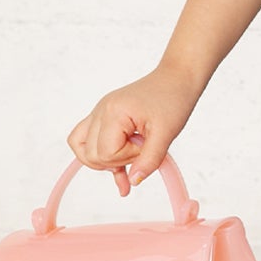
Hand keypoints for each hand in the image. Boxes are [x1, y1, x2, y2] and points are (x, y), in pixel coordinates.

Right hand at [66, 66, 199, 197]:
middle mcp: (100, 111)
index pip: (104, 153)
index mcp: (113, 112)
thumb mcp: (167, 133)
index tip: (147, 146)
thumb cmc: (174, 100)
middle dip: (116, 161)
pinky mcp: (105, 116)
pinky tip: (121, 176)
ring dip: (104, 161)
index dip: (126, 158)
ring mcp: (100, 112)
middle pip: (90, 154)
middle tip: (141, 149)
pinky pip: (89, 140)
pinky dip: (103, 157)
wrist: (178, 78)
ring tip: (126, 160)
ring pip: (82, 148)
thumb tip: (135, 182)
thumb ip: (150, 160)